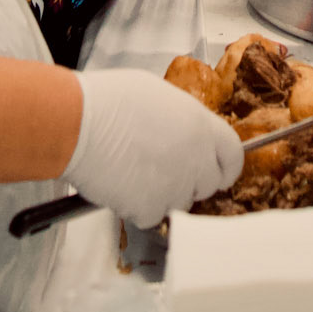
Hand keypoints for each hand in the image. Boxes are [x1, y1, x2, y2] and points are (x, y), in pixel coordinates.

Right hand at [64, 68, 243, 226]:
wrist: (79, 123)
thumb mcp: (160, 96)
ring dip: (161, 194)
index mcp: (201, 126)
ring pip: (178, 202)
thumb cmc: (110, 101)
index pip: (233, 156)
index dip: (224, 166)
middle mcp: (195, 159)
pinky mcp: (150, 208)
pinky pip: (151, 215)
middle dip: (189, 181)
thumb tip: (183, 133)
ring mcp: (175, 186)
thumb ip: (182, 121)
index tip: (217, 171)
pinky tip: (121, 183)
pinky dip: (136, 206)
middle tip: (162, 169)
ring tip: (134, 170)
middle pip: (207, 184)